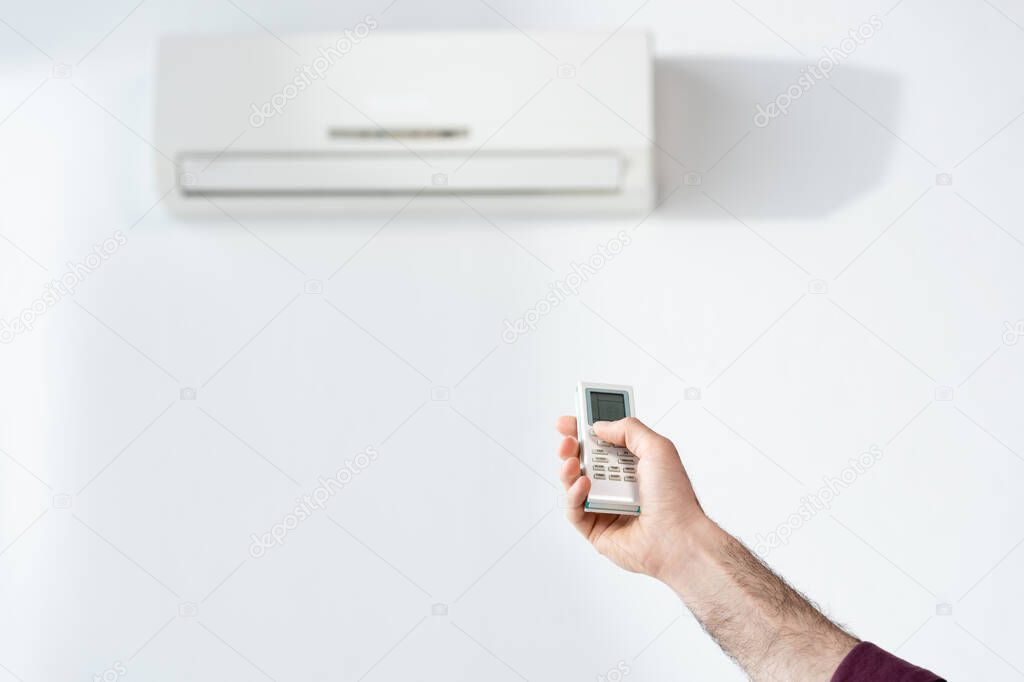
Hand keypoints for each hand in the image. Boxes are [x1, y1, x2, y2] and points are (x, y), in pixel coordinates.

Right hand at [555, 416, 706, 579]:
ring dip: (568, 469)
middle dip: (571, 448)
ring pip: (574, 484)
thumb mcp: (658, 448)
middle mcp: (618, 484)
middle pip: (584, 461)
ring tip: (572, 462)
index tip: (569, 421)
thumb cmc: (675, 497)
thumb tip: (600, 426)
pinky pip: (574, 510)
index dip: (584, 430)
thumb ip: (629, 429)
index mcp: (634, 464)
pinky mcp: (596, 528)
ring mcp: (605, 506)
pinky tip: (584, 486)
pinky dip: (574, 495)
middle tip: (567, 441)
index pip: (603, 442)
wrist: (678, 537)